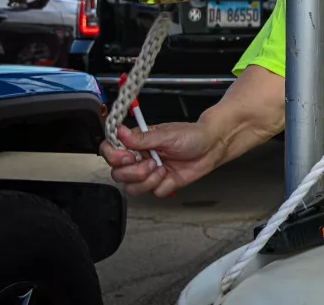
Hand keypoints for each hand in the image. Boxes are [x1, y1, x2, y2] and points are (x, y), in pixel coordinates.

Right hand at [99, 122, 222, 197]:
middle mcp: (139, 158)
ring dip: (147, 180)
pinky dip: (162, 185)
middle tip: (151, 162)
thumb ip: (142, 137)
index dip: (114, 157)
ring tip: (162, 167)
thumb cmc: (191, 136)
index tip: (128, 157)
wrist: (212, 147)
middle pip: (118, 174)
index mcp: (137, 142)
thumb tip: (120, 131)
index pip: (111, 151)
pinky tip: (171, 174)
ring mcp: (149, 173)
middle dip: (133, 172)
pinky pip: (153, 192)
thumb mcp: (167, 134)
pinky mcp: (161, 184)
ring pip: (132, 188)